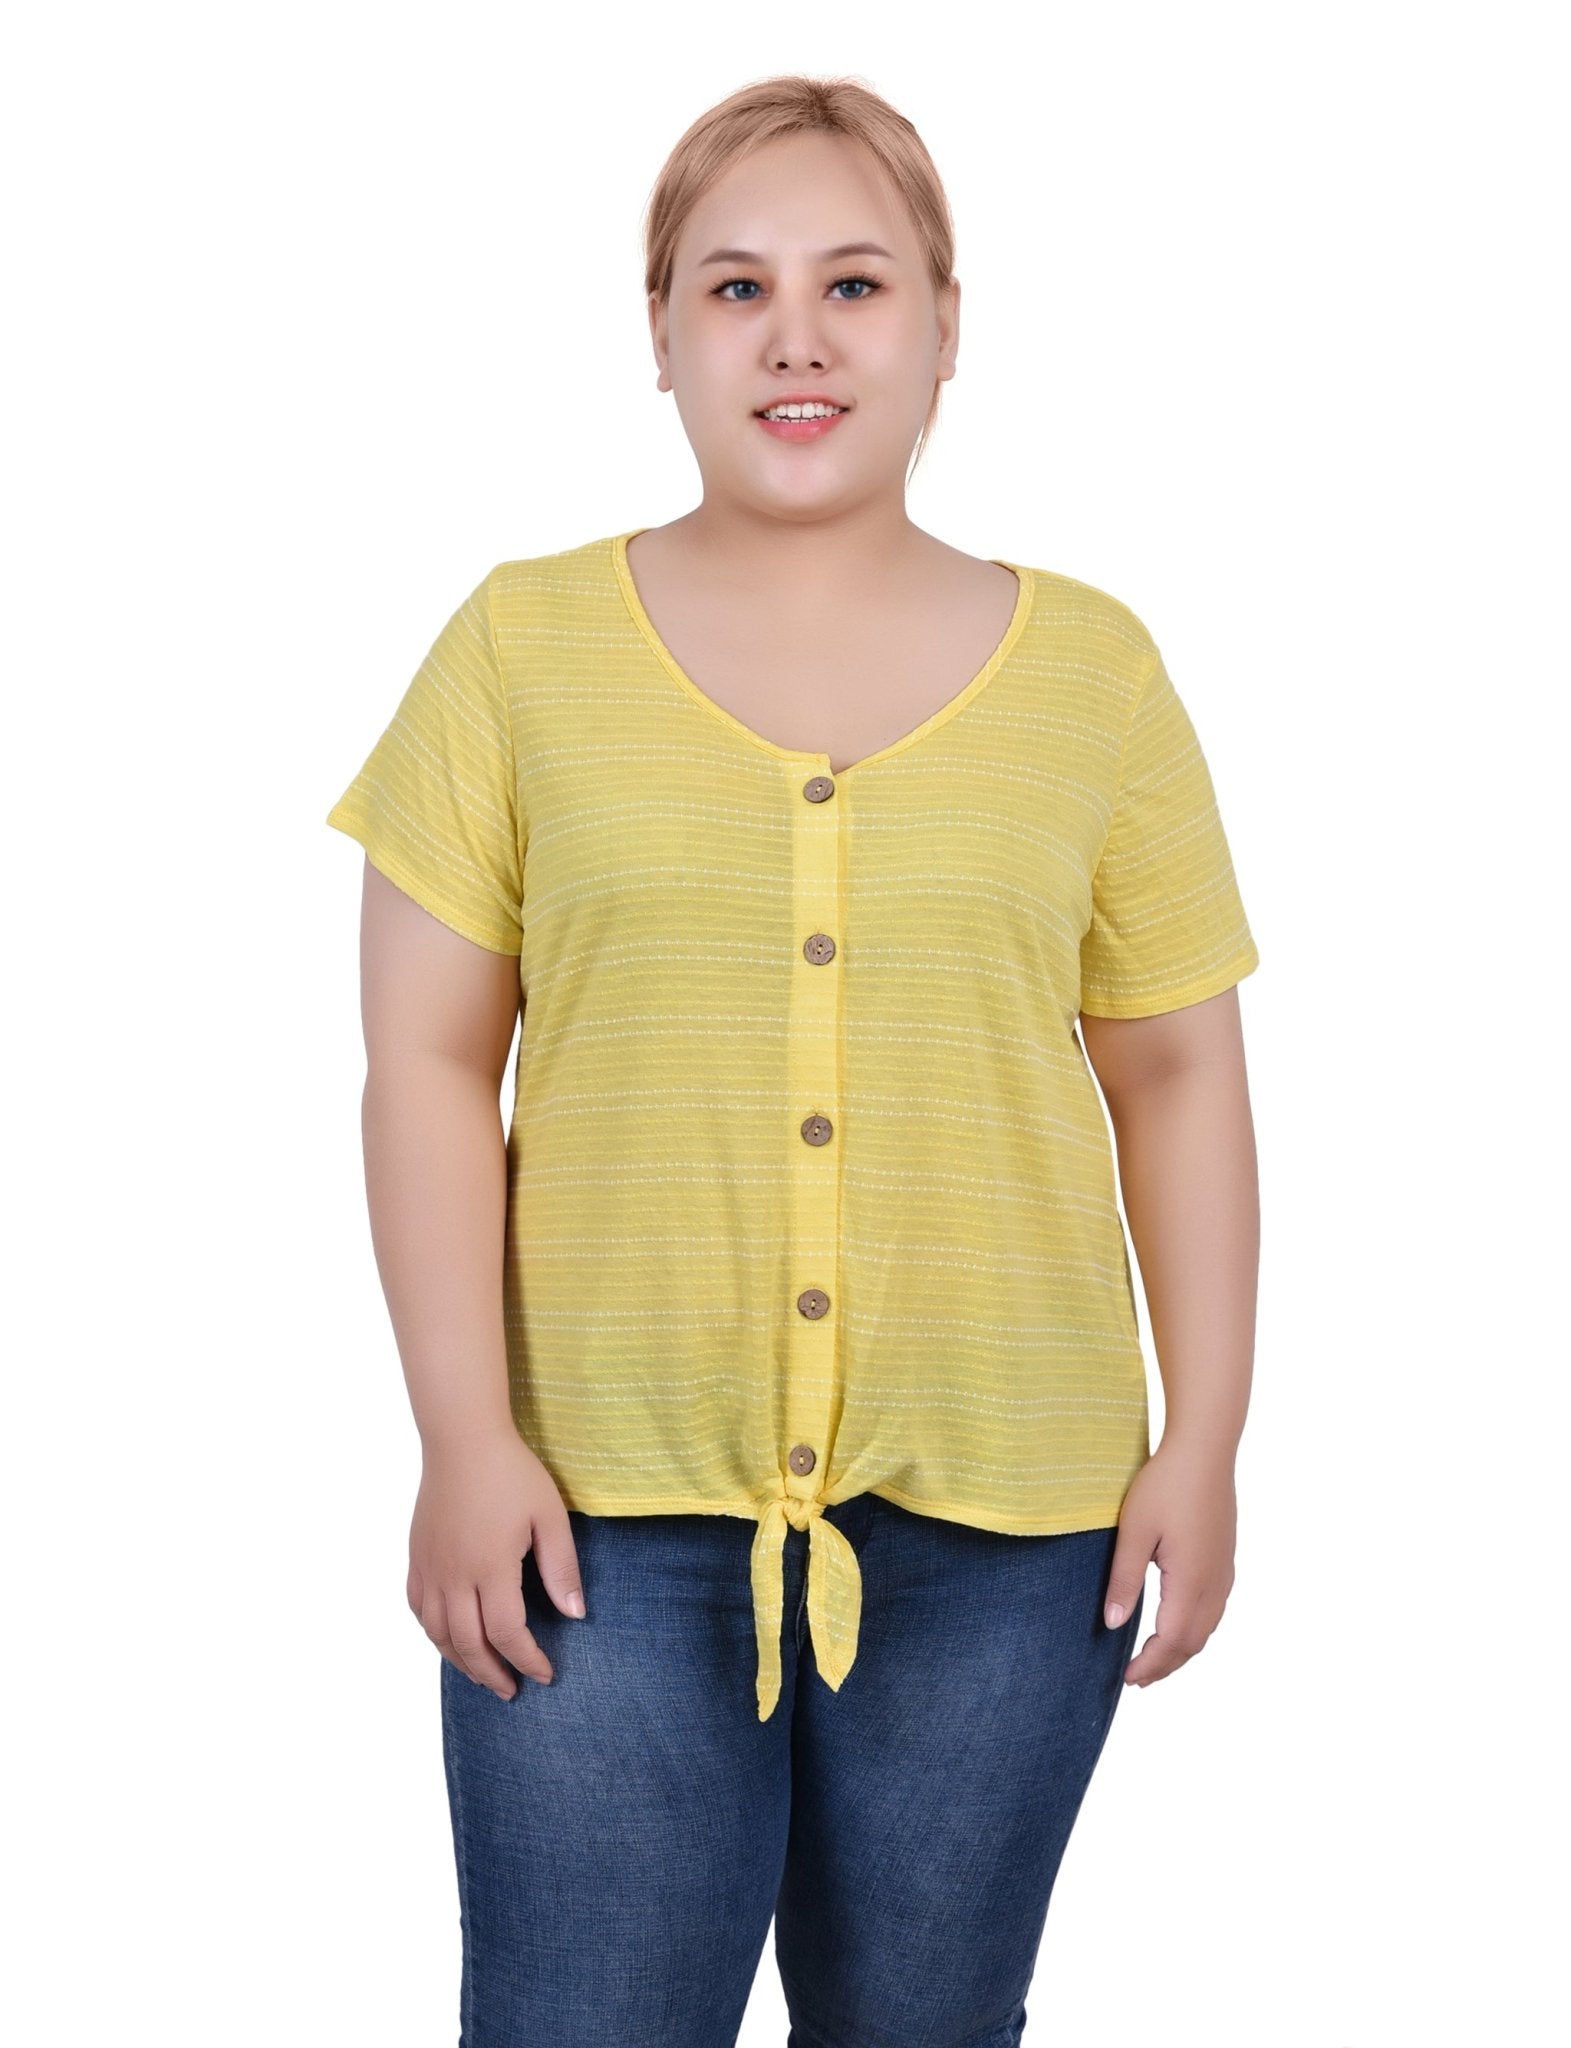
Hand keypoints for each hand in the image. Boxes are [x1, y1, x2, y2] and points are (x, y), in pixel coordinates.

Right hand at [408, 1430, 586, 1699]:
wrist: (462, 1439)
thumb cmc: (511, 1473)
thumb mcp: (550, 1516)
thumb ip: (562, 1568)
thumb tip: (576, 1615)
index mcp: (491, 1569)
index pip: (508, 1634)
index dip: (528, 1661)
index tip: (545, 1674)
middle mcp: (455, 1576)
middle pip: (469, 1645)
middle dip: (493, 1674)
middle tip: (512, 1690)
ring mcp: (430, 1568)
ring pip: (438, 1634)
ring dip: (461, 1662)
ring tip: (483, 1675)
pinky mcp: (417, 1557)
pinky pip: (419, 1609)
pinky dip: (433, 1633)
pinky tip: (449, 1639)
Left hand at [1103, 1439, 1236, 1686]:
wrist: (1205, 1450)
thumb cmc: (1165, 1485)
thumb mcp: (1133, 1531)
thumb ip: (1123, 1580)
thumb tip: (1112, 1624)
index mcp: (1191, 1581)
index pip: (1171, 1641)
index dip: (1150, 1665)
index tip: (1127, 1678)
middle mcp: (1214, 1584)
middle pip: (1193, 1642)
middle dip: (1165, 1664)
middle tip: (1137, 1677)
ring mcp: (1224, 1572)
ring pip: (1207, 1628)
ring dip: (1181, 1649)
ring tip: (1154, 1658)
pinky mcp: (1225, 1559)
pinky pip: (1214, 1609)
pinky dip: (1194, 1628)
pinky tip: (1177, 1622)